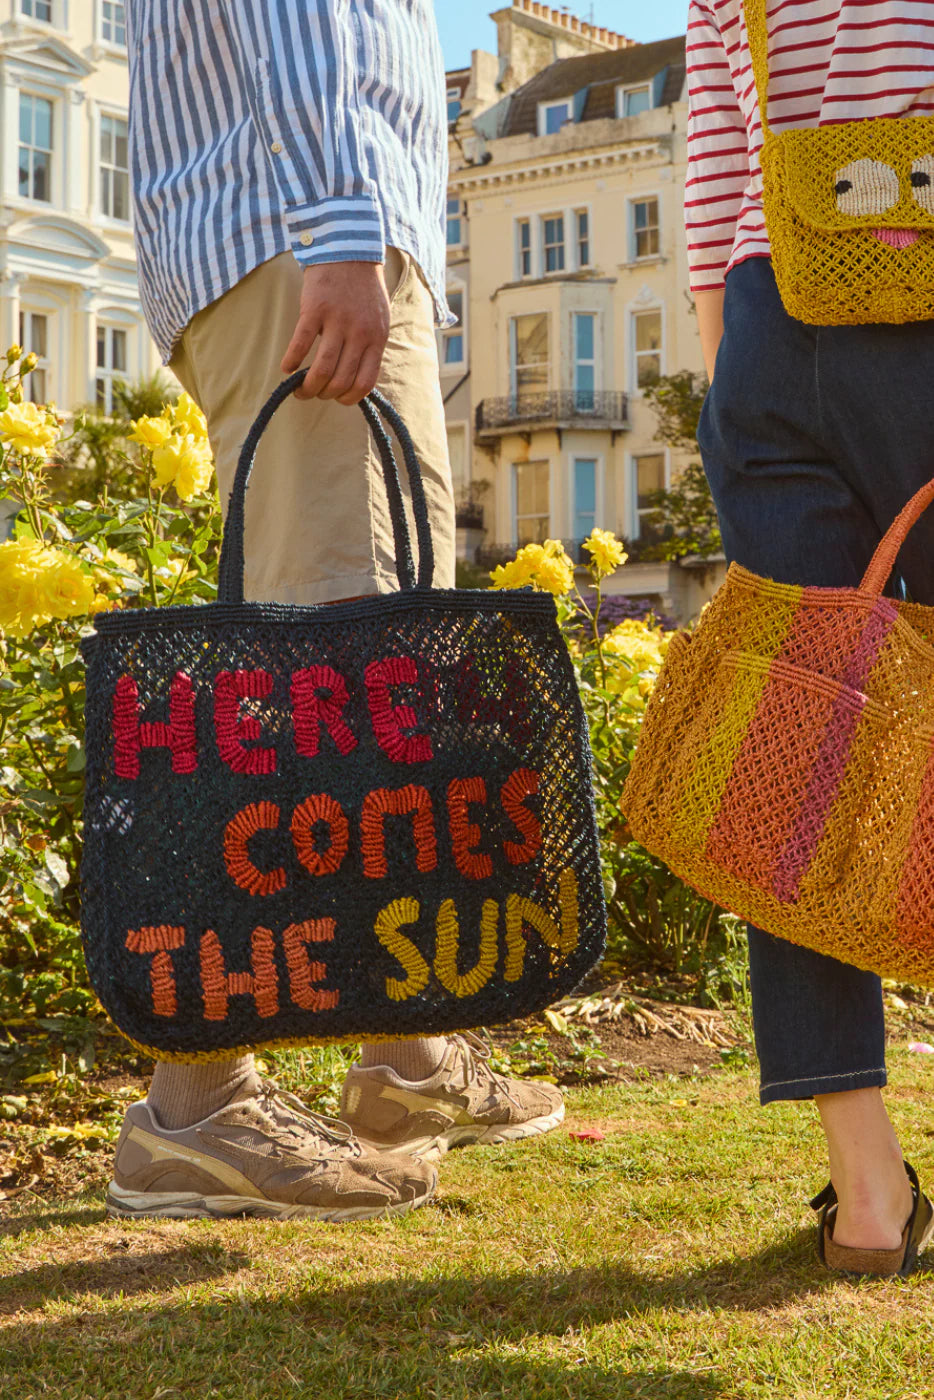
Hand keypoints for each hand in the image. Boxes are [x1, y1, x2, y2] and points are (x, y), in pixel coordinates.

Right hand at [281, 261, 390, 404]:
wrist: (349, 251)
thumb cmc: (364, 289)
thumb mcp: (379, 320)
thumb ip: (370, 347)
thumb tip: (357, 379)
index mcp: (376, 339)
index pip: (364, 383)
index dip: (348, 398)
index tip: (337, 399)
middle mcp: (359, 334)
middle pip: (340, 381)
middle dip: (324, 395)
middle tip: (313, 394)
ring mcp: (337, 321)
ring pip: (322, 370)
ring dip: (307, 387)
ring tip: (299, 390)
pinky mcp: (315, 309)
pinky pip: (301, 344)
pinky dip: (291, 361)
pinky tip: (286, 368)